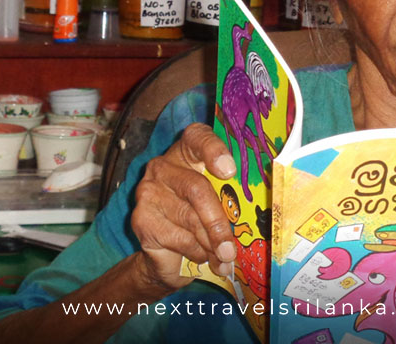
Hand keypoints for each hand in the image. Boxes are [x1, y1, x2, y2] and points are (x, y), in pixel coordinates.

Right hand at [130, 123, 237, 294]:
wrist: (165, 253)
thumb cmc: (199, 217)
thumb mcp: (218, 200)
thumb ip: (231, 197)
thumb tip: (253, 215)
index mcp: (187, 152)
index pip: (198, 137)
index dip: (214, 150)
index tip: (230, 170)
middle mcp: (163, 166)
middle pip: (197, 189)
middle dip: (218, 222)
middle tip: (232, 248)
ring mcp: (149, 192)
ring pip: (189, 219)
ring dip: (211, 244)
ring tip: (224, 257)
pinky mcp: (141, 219)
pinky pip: (178, 238)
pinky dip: (196, 252)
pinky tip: (201, 256)